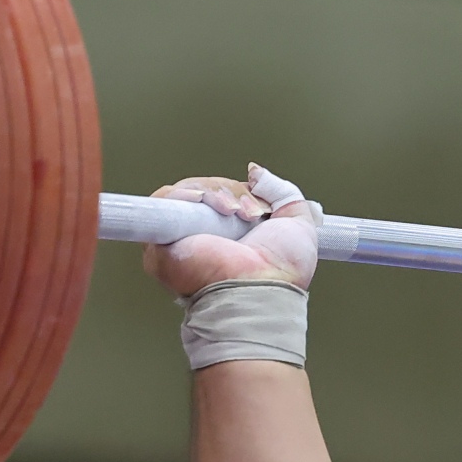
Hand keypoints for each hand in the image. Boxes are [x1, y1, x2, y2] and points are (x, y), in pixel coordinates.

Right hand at [143, 164, 320, 296]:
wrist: (259, 289)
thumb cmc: (280, 272)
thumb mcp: (298, 222)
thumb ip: (282, 191)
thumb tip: (255, 172)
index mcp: (234, 233)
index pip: (228, 194)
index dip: (241, 191)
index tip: (260, 208)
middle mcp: (208, 235)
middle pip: (208, 189)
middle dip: (232, 191)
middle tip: (250, 213)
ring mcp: (184, 236)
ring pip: (189, 190)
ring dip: (214, 192)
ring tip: (233, 212)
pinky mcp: (163, 239)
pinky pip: (166, 199)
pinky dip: (187, 192)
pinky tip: (208, 202)